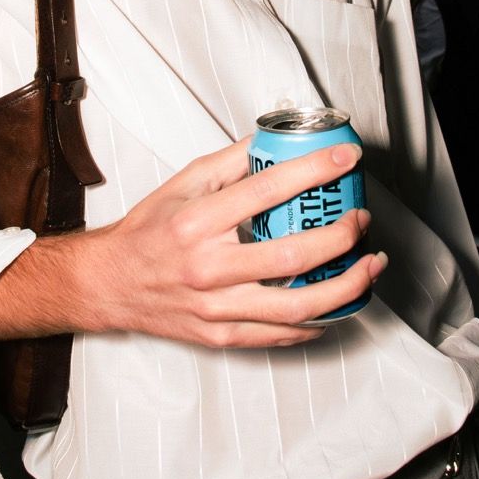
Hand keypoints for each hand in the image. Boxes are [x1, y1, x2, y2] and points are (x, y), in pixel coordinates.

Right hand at [0, 135, 386, 348]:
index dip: (315, 171)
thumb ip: (230, 163)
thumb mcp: (182, 185)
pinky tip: (337, 304)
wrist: (109, 285)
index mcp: (198, 222)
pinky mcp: (221, 336)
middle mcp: (208, 267)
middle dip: (342, 235)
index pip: (268, 190)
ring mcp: (216, 308)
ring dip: (346, 285)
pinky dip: (317, 322)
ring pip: (298, 305)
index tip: (345, 158)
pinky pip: (281, 334)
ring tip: (369, 266)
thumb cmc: (146, 233)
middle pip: (294, 254)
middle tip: (360, 218)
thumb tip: (273, 142)